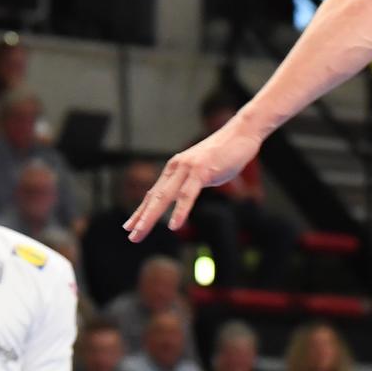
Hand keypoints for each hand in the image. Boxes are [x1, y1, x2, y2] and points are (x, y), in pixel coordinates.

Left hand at [124, 119, 264, 241]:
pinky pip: (188, 195)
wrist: (241, 134)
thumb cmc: (225, 153)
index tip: (131, 227)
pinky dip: (180, 211)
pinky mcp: (201, 171)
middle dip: (141, 219)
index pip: (154, 194)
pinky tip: (174, 225)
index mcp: (175, 168)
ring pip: (165, 197)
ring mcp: (188, 168)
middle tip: (132, 236)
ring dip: (151, 217)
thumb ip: (192, 183)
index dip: (142, 211)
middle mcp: (176, 167)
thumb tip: (187, 196)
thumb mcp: (203, 171)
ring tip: (141, 233)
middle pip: (155, 198)